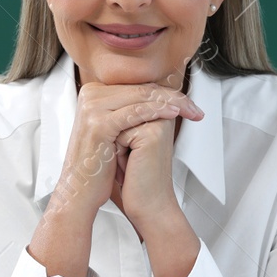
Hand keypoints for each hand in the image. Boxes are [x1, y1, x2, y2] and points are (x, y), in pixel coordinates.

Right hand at [46, 57, 202, 224]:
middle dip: (173, 97)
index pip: (138, 86)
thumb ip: (131, 111)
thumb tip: (161, 97)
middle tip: (195, 107)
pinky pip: (134, 112)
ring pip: (141, 97)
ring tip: (190, 110)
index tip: (188, 104)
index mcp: (94, 93)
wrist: (81, 190)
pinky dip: (157, 111)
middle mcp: (90, 95)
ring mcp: (92, 107)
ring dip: (170, 102)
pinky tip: (173, 114)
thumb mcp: (116, 132)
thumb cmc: (100, 165)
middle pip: (141, 89)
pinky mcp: (98, 123)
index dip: (166, 93)